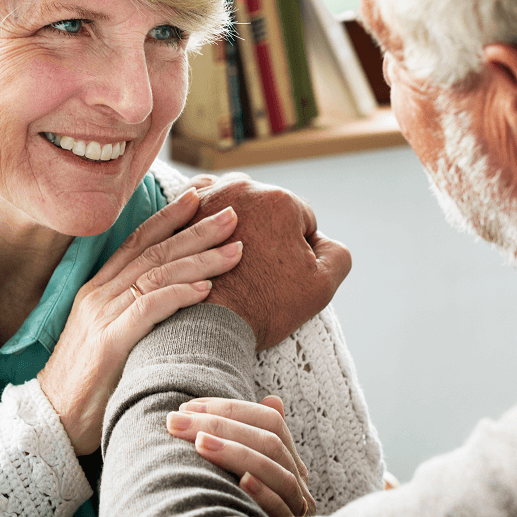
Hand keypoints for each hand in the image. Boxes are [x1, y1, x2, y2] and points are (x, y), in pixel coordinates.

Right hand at [38, 188, 242, 455]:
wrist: (53, 422)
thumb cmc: (92, 382)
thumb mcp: (113, 335)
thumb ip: (137, 310)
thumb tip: (179, 294)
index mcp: (99, 288)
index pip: (138, 241)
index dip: (169, 218)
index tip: (199, 199)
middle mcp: (99, 294)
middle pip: (154, 250)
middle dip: (196, 229)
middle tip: (231, 214)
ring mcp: (102, 315)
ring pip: (156, 273)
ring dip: (200, 258)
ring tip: (235, 250)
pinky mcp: (109, 341)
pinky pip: (149, 308)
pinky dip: (179, 293)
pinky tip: (206, 287)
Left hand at [167, 395, 314, 516]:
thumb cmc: (236, 506)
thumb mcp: (244, 470)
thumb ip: (252, 437)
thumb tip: (274, 399)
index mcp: (289, 460)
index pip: (270, 421)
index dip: (231, 409)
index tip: (189, 406)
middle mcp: (298, 481)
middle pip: (268, 441)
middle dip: (220, 425)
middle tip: (176, 421)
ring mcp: (295, 507)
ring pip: (276, 469)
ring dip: (235, 452)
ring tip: (197, 443)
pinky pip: (280, 510)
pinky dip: (262, 492)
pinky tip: (240, 482)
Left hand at [189, 177, 351, 349]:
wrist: (208, 326)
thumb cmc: (265, 308)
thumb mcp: (321, 285)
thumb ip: (336, 253)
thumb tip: (321, 240)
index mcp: (280, 202)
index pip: (303, 218)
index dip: (301, 246)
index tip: (287, 269)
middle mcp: (243, 190)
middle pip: (268, 205)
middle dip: (269, 228)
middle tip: (262, 263)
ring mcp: (207, 199)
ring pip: (234, 200)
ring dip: (237, 219)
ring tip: (234, 253)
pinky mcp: (180, 214)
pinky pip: (197, 204)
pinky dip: (205, 215)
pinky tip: (208, 239)